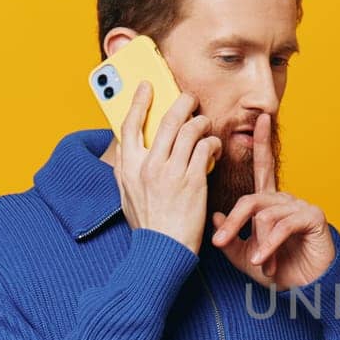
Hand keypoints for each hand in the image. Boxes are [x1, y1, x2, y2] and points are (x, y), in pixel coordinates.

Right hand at [112, 81, 220, 254]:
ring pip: (189, 130)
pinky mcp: (192, 181)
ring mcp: (170, 172)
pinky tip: (213, 146)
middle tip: (189, 97)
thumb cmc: (148, 226)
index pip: (129, 125)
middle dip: (181, 102)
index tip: (146, 87)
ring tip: (205, 123)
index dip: (138, 102)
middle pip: (165, 120)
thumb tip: (129, 148)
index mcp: (128, 168)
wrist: (162, 251)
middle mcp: (147, 165)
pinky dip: (211, 142)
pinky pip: (205, 148)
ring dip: (200, 121)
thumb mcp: (126, 195)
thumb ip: (128, 169)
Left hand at [207, 112, 334, 288]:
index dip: (263, 144)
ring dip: (259, 244)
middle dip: (233, 222)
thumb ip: (230, 238)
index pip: (264, 168)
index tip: (262, 119)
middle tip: (219, 243)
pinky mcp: (312, 217)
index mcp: (271, 204)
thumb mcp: (246, 257)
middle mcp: (286, 200)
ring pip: (265, 215)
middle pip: (251, 200)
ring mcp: (301, 206)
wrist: (308, 291)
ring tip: (261, 265)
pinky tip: (267, 263)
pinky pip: (282, 225)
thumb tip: (215, 217)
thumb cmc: (280, 272)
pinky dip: (270, 246)